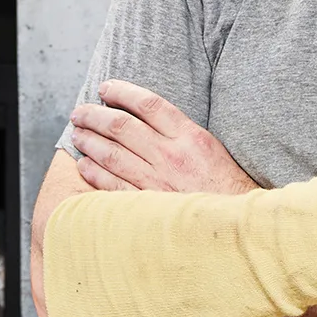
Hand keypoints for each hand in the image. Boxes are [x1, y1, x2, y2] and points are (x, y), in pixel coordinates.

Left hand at [69, 79, 257, 194]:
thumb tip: (143, 115)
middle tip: (79, 112)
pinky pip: (113, 186)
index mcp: (190, 137)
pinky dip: (94, 173)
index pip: (149, 104)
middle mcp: (171, 156)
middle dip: (94, 116)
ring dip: (89, 142)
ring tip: (77, 134)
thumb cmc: (226, 187)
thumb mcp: (211, 148)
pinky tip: (83, 165)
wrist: (238, 227)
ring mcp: (158, 182)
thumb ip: (179, 132)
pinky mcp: (148, 206)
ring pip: (112, 155)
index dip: (122, 92)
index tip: (105, 88)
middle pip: (122, 127)